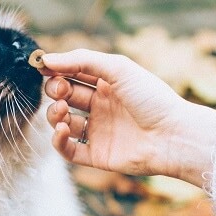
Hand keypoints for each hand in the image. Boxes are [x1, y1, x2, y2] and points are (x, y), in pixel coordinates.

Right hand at [40, 49, 215, 187]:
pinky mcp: (97, 155)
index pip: (73, 74)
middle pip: (65, 97)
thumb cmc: (152, 98)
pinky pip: (68, 150)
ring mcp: (99, 132)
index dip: (57, 70)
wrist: (173, 136)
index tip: (42, 67)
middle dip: (55, 91)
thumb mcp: (118, 68)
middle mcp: (101, 107)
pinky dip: (58, 140)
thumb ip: (81, 60)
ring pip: (62, 122)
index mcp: (108, 85)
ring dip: (54, 114)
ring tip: (62, 111)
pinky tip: (63, 129)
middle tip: (59, 90)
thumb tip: (47, 59)